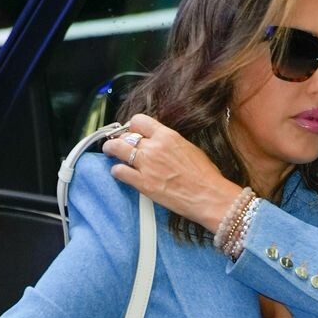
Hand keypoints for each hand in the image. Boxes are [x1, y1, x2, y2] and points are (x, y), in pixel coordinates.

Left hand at [102, 114, 240, 230]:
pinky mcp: (143, 183)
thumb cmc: (205, 176)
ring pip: (117, 149)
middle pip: (125, 134)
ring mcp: (146, 165)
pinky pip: (120, 172)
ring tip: (109, 152)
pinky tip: (118, 172)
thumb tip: (161, 144)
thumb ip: (170, 143)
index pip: (139, 121)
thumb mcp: (188, 149)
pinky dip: (116, 171)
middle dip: (118, 137)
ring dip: (110, 149)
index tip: (131, 131)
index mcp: (167, 135)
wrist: (208, 196)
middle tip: (116, 142)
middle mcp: (154, 147)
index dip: (132, 126)